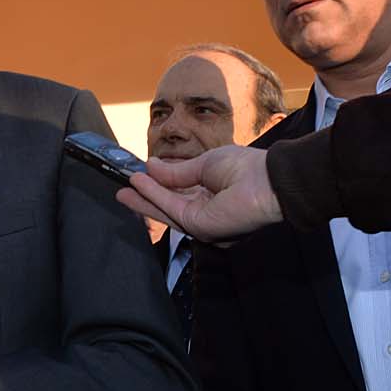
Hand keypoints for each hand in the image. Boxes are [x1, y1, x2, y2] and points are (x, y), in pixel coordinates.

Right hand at [121, 145, 281, 242]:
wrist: (267, 181)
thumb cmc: (245, 168)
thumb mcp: (204, 164)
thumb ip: (176, 172)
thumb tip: (151, 166)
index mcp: (211, 194)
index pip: (180, 192)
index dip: (159, 185)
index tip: (140, 175)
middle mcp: (206, 211)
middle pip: (169, 205)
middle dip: (146, 197)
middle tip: (124, 189)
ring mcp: (203, 221)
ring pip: (167, 210)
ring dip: (144, 199)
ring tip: (124, 188)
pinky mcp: (200, 226)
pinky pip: (172, 210)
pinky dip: (154, 197)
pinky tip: (139, 184)